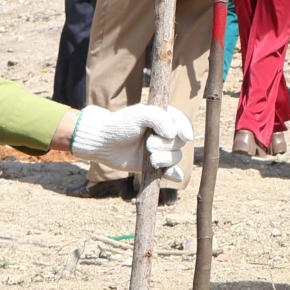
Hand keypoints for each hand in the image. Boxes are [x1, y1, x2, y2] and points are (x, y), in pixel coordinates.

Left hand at [70, 104, 196, 182]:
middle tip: (148, 145)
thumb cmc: (120, 124)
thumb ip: (159, 118)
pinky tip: (172, 176)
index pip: (182, 122)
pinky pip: (171, 172)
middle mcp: (164, 134)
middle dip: (166, 145)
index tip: (183, 136)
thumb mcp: (140, 114)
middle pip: (180, 142)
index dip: (185, 129)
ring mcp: (160, 150)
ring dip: (165, 159)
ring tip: (150, 159)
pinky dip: (174, 174)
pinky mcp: (154, 165)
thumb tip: (174, 134)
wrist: (104, 143)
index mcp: (164, 118)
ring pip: (176, 157)